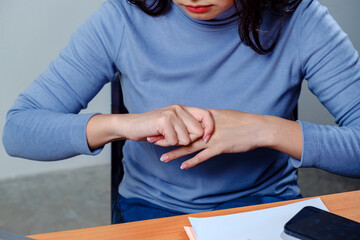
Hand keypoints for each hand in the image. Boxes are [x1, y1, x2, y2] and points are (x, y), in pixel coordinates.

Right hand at [123, 104, 213, 146]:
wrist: (132, 126)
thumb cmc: (153, 129)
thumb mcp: (173, 125)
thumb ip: (187, 126)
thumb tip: (205, 135)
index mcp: (183, 108)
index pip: (206, 115)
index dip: (210, 127)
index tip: (206, 138)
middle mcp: (179, 108)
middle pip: (198, 132)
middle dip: (187, 140)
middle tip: (172, 138)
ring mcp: (171, 114)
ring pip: (186, 139)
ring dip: (173, 143)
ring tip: (162, 137)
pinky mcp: (164, 121)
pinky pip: (174, 141)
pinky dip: (165, 144)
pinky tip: (156, 137)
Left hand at [160, 109, 276, 168]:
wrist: (258, 128)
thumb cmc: (243, 122)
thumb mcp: (224, 116)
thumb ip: (210, 119)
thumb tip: (199, 122)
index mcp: (206, 117)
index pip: (183, 122)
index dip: (169, 125)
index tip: (156, 127)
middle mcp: (206, 127)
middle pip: (182, 133)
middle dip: (165, 137)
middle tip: (150, 140)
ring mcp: (212, 138)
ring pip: (189, 145)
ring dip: (175, 152)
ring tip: (162, 157)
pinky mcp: (220, 147)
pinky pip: (203, 156)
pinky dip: (193, 161)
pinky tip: (183, 167)